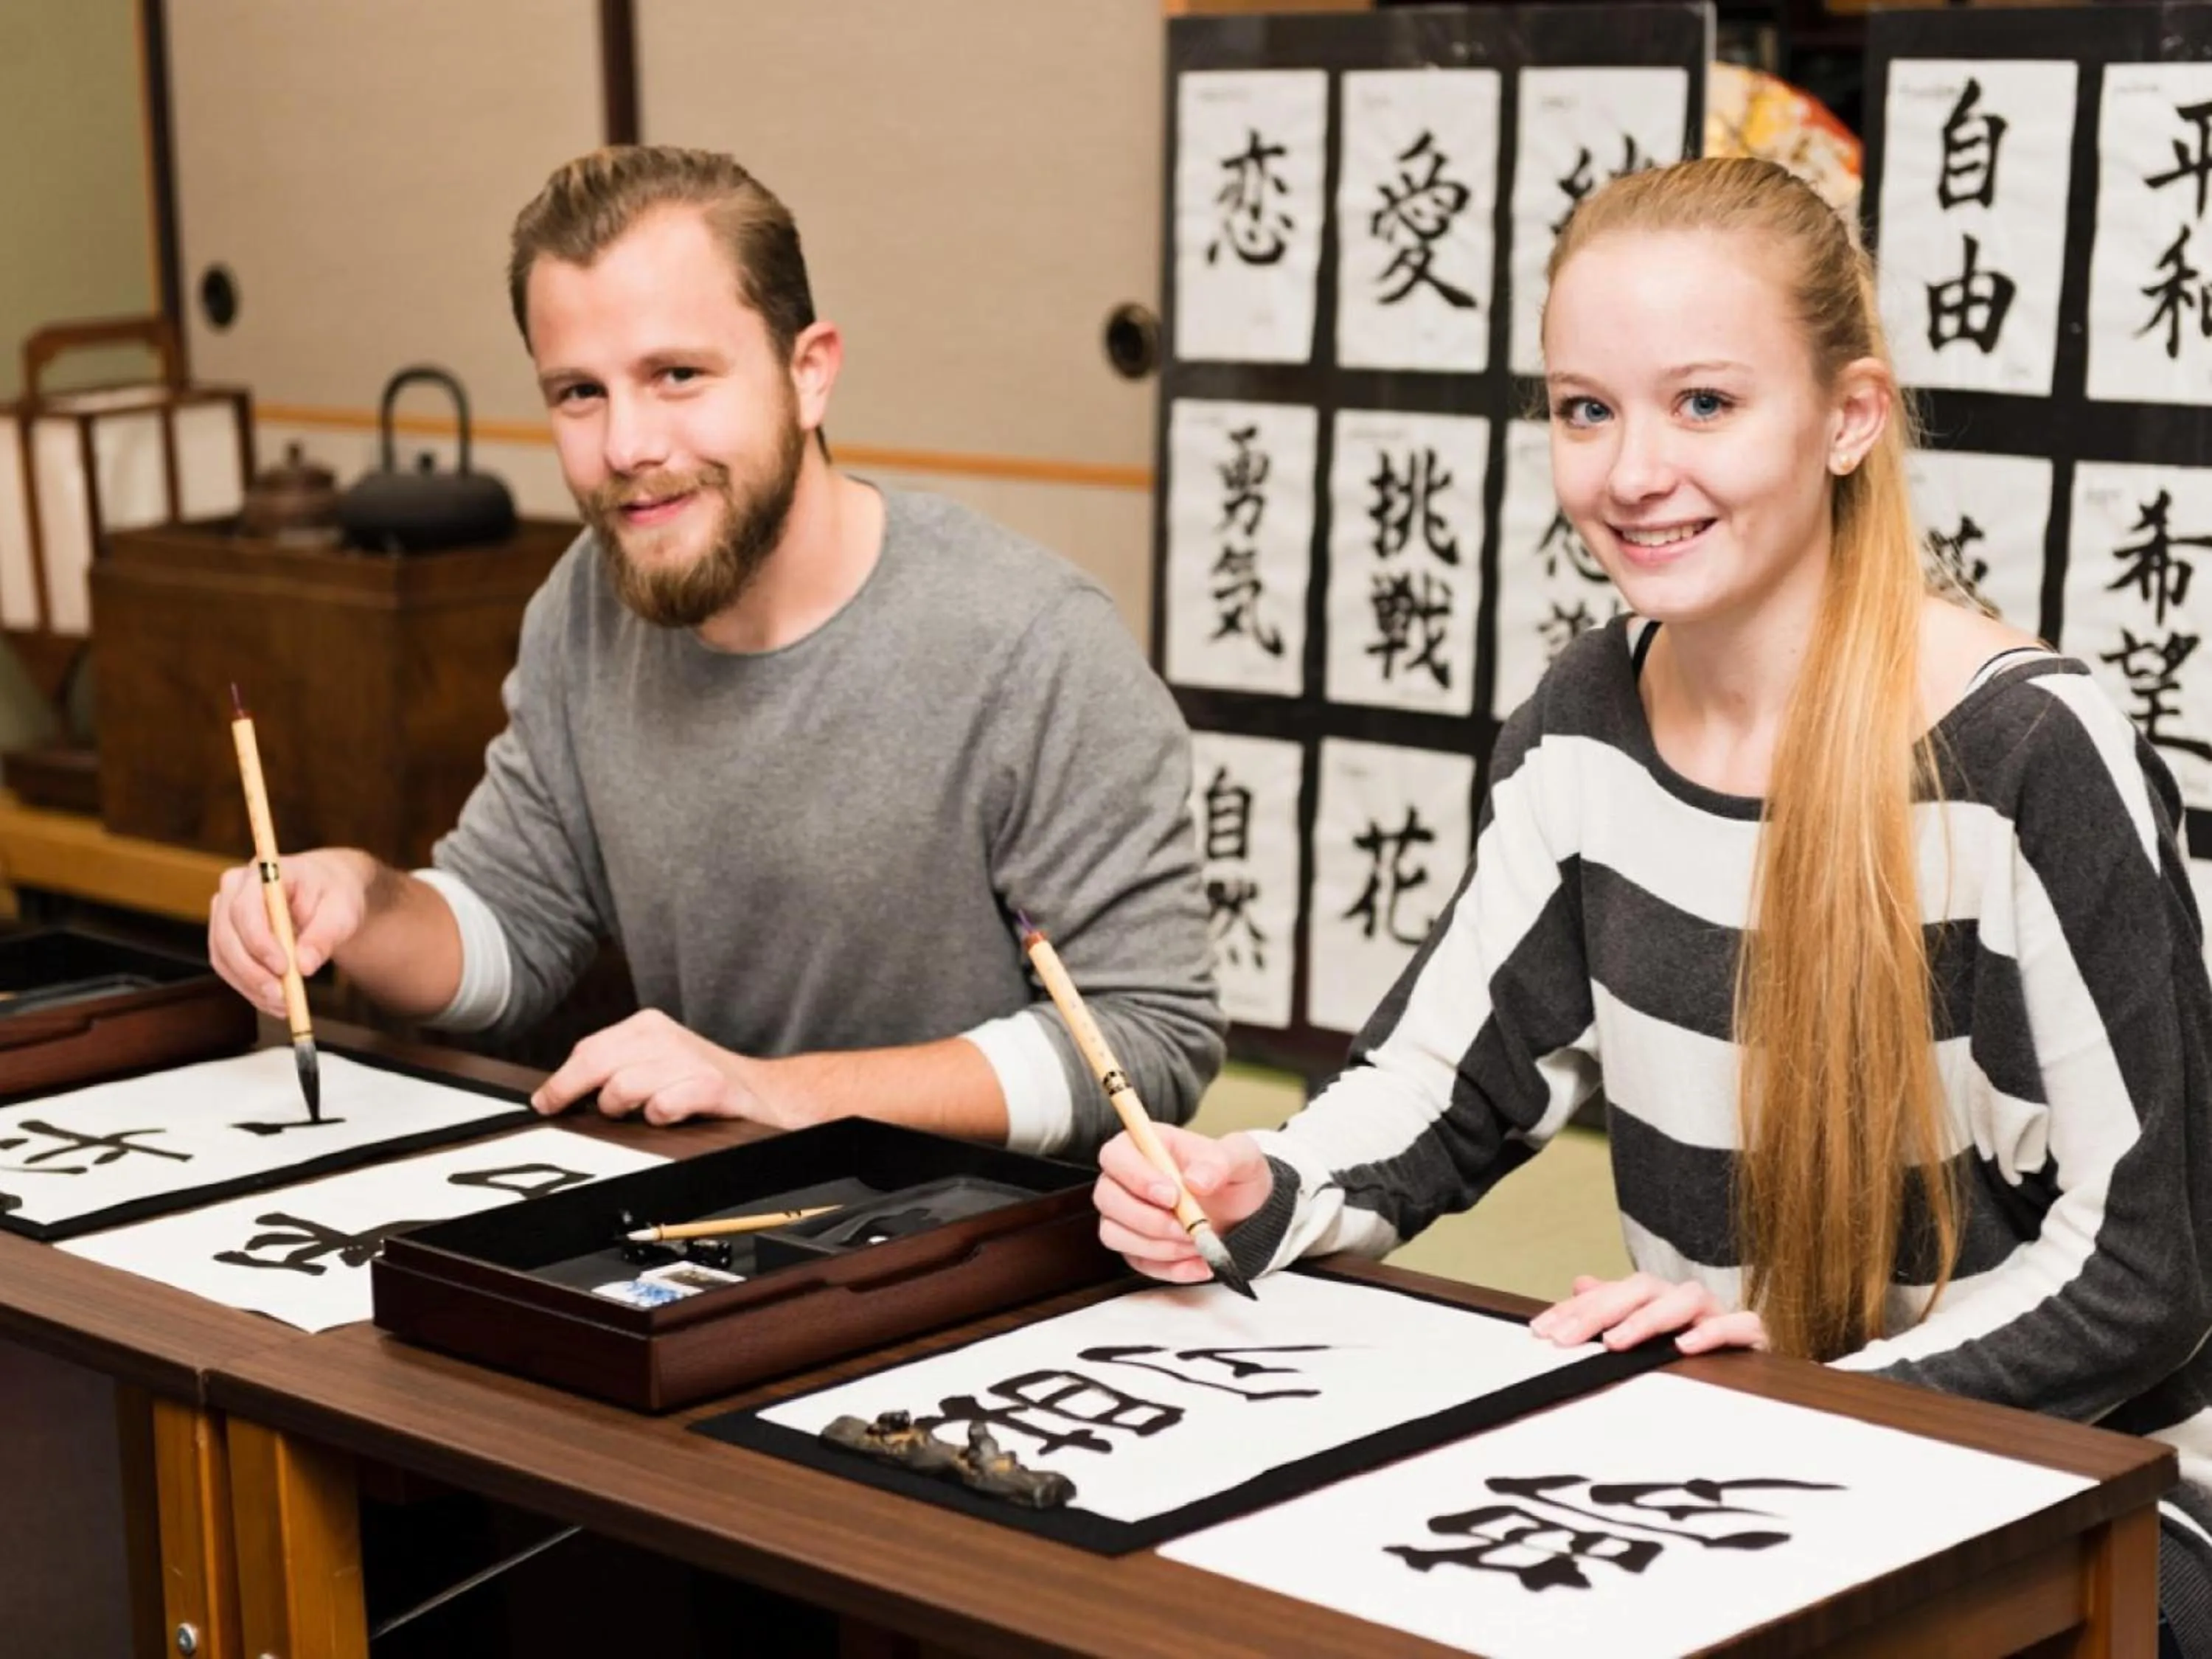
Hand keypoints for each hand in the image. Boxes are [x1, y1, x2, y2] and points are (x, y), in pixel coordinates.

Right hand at [208, 848, 378, 1017]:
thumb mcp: (343, 912)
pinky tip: (274, 1002)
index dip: (260, 942)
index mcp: (265, 872)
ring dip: (250, 985)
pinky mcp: (225, 935)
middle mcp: (235, 888)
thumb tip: (304, 967)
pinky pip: (228, 966)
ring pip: (224, 956)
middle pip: (227, 935)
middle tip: (282, 998)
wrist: (327, 892)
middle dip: (253, 972)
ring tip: (284, 1005)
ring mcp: (225, 912)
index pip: (246, 908)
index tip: (283, 969)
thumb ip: (324, 936)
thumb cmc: (335, 896)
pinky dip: (249, 988)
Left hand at [531, 1009, 800, 1127]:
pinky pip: (664, 1104)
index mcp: (648, 1028)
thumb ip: (615, 1070)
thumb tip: (561, 1093)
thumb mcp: (657, 1065)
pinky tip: (666, 1117)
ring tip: (638, 1114)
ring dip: (621, 1108)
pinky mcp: (712, 1087)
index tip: (546, 1102)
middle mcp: (666, 1038)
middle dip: (575, 1092)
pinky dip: (659, 1115)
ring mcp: (689, 1061)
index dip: (561, 1080)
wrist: (770, 1096)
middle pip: (597, 1064)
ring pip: (624, 1086)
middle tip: (570, 1113)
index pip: (589, 1050)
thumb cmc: (704, 1084)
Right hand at [1093, 1125, 1272, 1283]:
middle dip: (1148, 1219)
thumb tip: (1195, 1181)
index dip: (1136, 1177)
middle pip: (1106, 1198)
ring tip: (1198, 1244)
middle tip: (1188, 1228)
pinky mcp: (1135, 1247)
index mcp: (1145, 1145)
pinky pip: (1137, 1263)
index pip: (1115, 1155)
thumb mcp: (1241, 1157)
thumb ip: (1219, 1162)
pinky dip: (1169, 1269)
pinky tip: (1199, 1264)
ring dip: (1158, 1246)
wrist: (1245, 1208)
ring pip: (1114, 1234)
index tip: (1172, 1196)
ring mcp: (1126, 1215)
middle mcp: (1126, 1179)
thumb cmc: (1234, 1174)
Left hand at [1529, 1272, 1769, 1354]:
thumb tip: (1579, 1282)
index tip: (1542, 1331)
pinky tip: (1685, 1348)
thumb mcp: (1643, 1332)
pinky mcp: (1749, 1334)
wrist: (1750, 1366)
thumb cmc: (1689, 1347)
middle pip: (1640, 1288)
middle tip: (1566, 1338)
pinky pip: (1740, 1324)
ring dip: (1648, 1319)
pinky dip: (1714, 1333)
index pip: (1609, 1293)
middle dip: (1599, 1311)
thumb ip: (1612, 1308)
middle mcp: (1682, 1298)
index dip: (1574, 1310)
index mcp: (1654, 1297)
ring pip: (1686, 1298)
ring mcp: (1716, 1313)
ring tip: (1616, 1343)